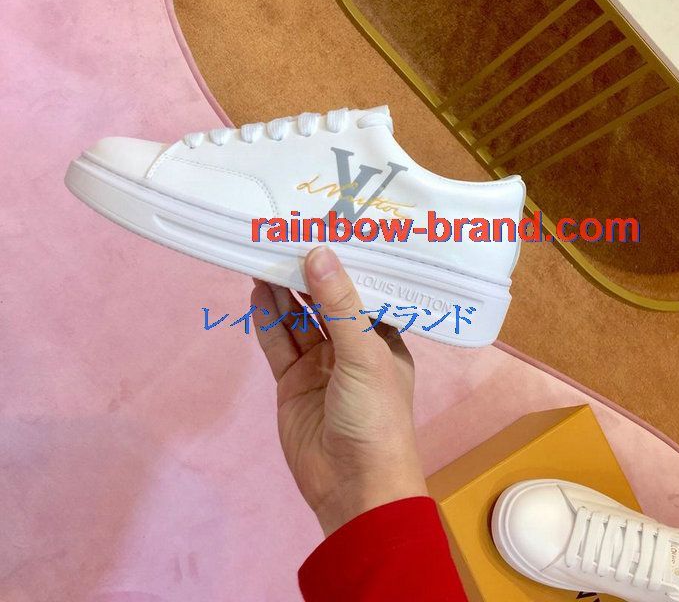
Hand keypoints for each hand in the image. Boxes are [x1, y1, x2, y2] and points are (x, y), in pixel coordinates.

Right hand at [252, 246, 427, 535]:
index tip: (327, 230)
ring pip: (298, 320)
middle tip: (285, 236)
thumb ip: (338, 305)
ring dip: (283, 292)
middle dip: (307, 274)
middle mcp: (351, 346)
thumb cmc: (375, 416)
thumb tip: (318, 253)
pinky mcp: (293, 383)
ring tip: (265, 254)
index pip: (363, 290)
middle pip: (325, 301)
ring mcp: (320, 364)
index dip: (346, 263)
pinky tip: (257, 292)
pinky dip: (267, 320)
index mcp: (382, 337)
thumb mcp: (363, 354)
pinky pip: (278, 344)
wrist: (353, 487)